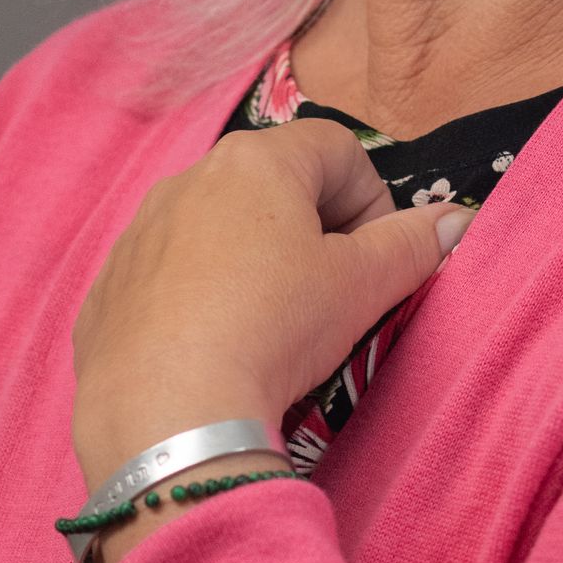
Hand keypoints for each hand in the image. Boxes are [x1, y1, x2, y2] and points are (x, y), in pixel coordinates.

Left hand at [71, 119, 474, 490]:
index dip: (372, 200)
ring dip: (254, 264)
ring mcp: (139, 234)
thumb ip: (412, 245)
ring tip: (271, 328)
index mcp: (254, 162)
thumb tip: (454, 221)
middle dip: (313, 232)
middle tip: (331, 295)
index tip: (377, 258)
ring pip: (216, 232)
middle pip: (273, 186)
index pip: (337, 150)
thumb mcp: (361, 286)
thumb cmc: (273, 329)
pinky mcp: (109, 290)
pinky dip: (199, 301)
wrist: (167, 413)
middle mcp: (187, 180)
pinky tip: (216, 350)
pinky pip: (168, 278)